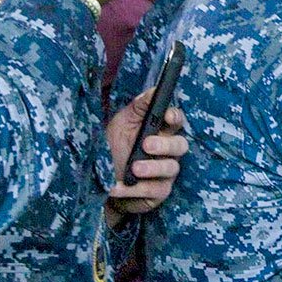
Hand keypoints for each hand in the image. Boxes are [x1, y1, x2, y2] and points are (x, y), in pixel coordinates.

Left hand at [104, 93, 188, 218]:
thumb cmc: (114, 148)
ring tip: (134, 168)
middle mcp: (167, 152)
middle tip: (146, 144)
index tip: (167, 116)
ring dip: (152, 167)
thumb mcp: (121, 124)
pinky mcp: (158, 192)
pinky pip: (156, 190)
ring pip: (171, 168)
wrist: (100, 180)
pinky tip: (118, 186)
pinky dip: (135, 189)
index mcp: (160, 131)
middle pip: (181, 145)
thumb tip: (153, 90)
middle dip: (165, 144)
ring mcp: (165, 173)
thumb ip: (138, 108)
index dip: (175, 118)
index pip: (176, 121)